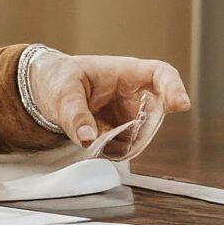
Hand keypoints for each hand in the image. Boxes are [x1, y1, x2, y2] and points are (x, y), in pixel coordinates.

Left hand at [30, 49, 190, 146]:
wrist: (43, 91)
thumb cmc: (57, 78)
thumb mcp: (62, 92)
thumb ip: (74, 115)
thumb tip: (88, 140)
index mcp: (124, 73)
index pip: (160, 74)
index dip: (175, 87)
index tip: (181, 105)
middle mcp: (133, 95)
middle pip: (153, 117)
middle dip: (133, 131)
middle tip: (102, 134)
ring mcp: (128, 116)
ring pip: (138, 138)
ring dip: (118, 144)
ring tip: (89, 135)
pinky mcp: (119, 133)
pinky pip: (124, 149)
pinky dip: (110, 151)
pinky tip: (91, 143)